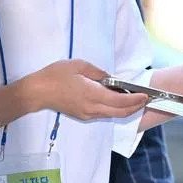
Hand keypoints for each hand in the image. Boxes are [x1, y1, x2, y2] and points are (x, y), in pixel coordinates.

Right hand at [25, 60, 148, 120]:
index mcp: (93, 95)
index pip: (121, 101)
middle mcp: (92, 108)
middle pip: (121, 112)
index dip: (136, 99)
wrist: (35, 93)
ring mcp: (87, 114)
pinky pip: (104, 114)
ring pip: (113, 115)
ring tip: (136, 99)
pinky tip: (118, 101)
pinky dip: (115, 109)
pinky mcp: (83, 116)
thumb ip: (99, 72)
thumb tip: (111, 79)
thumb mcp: (79, 66)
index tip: (146, 95)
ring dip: (127, 109)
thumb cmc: (55, 76)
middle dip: (136, 106)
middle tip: (146, 99)